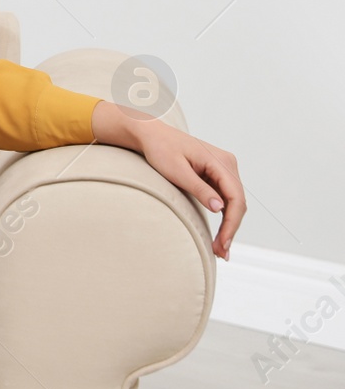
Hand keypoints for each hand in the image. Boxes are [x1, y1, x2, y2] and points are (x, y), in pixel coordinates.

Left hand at [93, 101, 244, 259]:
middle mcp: (228, 164)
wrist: (150, 134)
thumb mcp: (176, 171)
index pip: (236, 198)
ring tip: (220, 250)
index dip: (232, 224)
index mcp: (222, 162)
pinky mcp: (216, 175)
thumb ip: (198, 188)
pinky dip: (222, 217)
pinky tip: (219, 234)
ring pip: (233, 203)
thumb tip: (219, 207)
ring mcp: (223, 169)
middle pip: (237, 203)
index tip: (223, 243)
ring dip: (228, 226)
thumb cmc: (160, 149)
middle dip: (230, 229)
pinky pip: (224, 199)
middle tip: (221, 254)